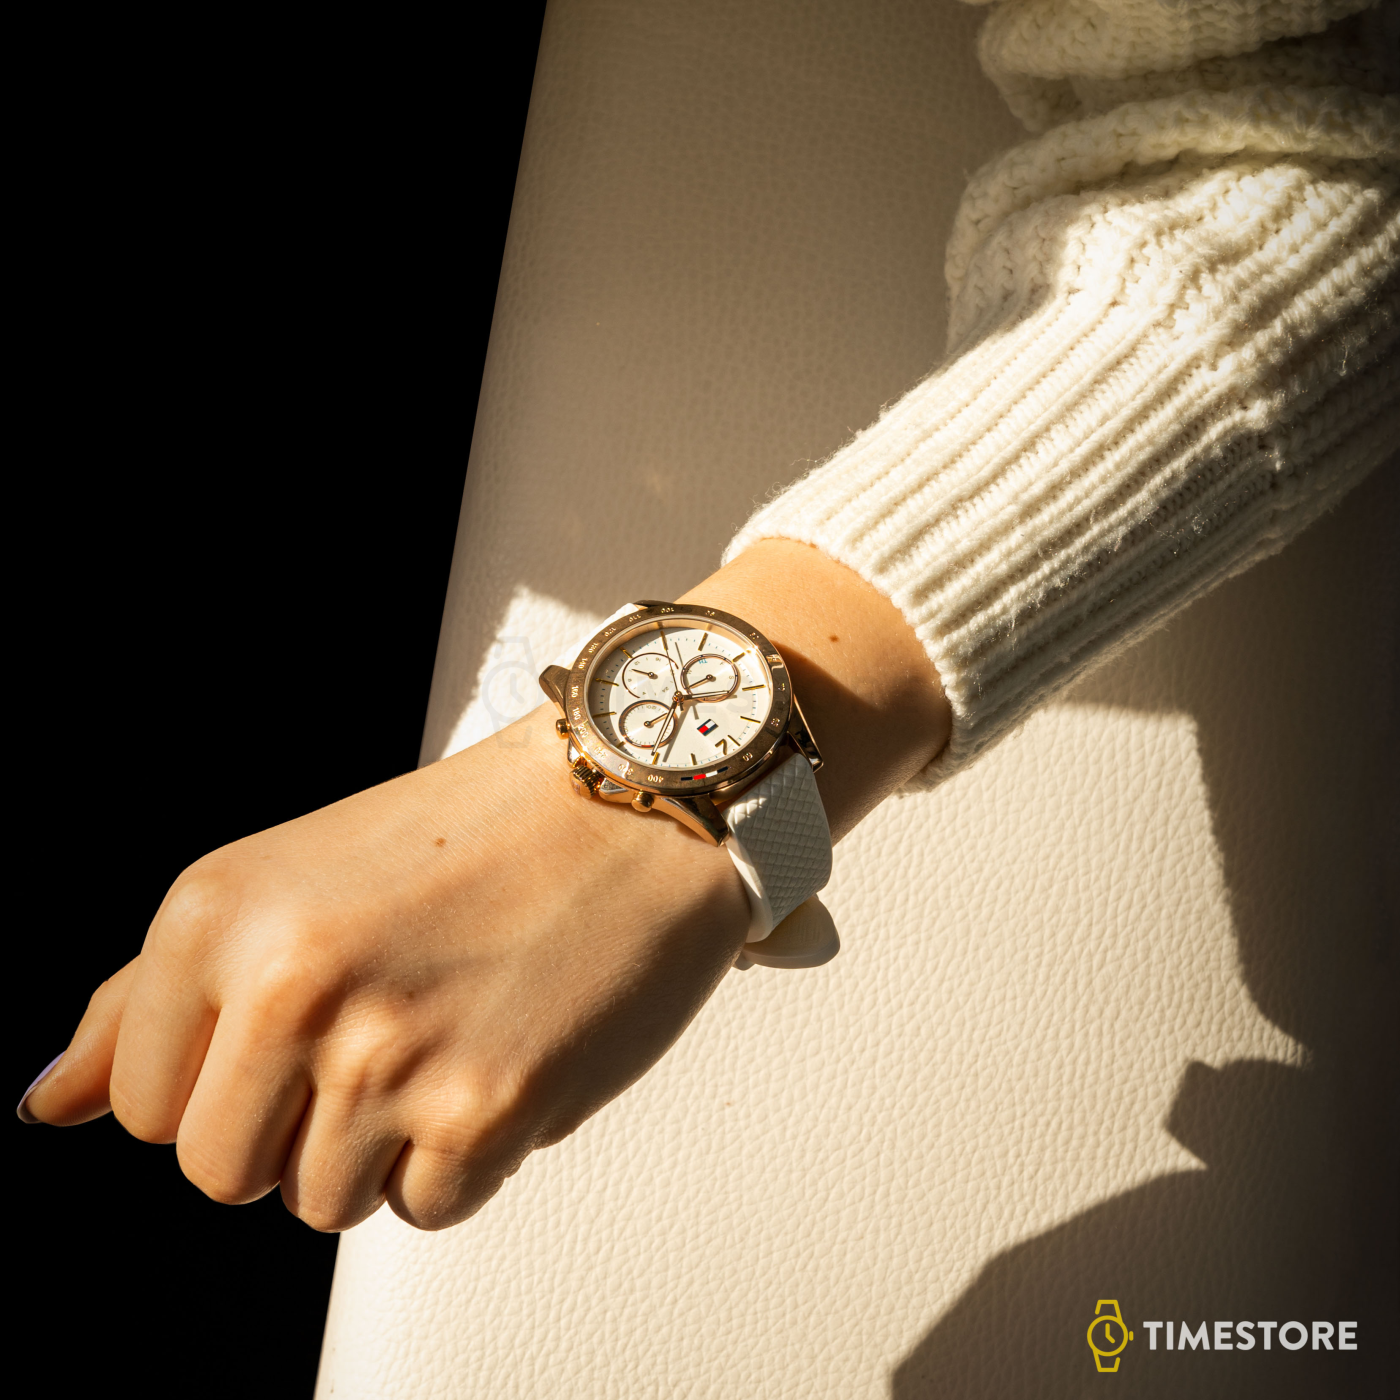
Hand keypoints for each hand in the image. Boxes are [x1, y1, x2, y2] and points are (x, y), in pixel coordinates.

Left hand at [23, 705, 749, 1230]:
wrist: (631, 804)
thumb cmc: (474, 834)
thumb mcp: (283, 882)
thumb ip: (148, 1001)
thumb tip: (47, 1104)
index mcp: (217, 914)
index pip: (140, 1109)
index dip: (226, 1080)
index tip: (300, 1025)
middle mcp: (288, 981)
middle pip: (220, 1175)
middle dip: (292, 1128)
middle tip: (381, 1032)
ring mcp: (385, 1049)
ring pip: (321, 1204)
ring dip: (383, 1143)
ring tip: (448, 1032)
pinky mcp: (483, 1107)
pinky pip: (425, 1209)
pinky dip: (463, 1154)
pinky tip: (499, 1056)